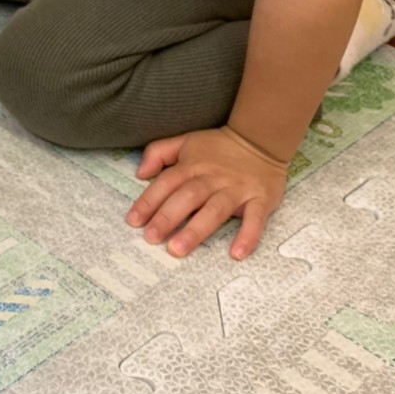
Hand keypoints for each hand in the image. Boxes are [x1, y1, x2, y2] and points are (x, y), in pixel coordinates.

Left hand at [125, 128, 287, 259]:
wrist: (261, 139)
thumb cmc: (219, 147)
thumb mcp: (186, 141)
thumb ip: (159, 152)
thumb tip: (140, 173)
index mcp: (192, 165)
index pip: (167, 183)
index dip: (149, 201)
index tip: (134, 221)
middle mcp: (213, 178)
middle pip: (187, 197)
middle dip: (168, 217)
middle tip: (151, 238)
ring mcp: (237, 189)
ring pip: (214, 210)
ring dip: (196, 230)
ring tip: (178, 249)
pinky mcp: (260, 199)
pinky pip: (255, 219)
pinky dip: (248, 236)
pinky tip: (237, 254)